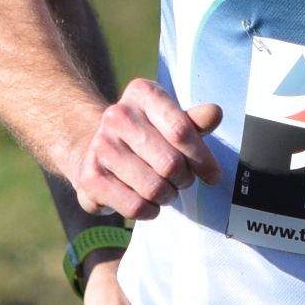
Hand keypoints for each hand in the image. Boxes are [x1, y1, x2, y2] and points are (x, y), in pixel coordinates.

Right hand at [70, 78, 221, 220]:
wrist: (96, 150)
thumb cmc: (146, 136)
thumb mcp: (172, 122)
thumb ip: (194, 122)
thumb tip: (215, 113)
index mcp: (142, 93)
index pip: (181, 131)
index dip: (203, 159)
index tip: (213, 176)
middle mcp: (117, 115)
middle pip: (170, 163)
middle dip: (184, 179)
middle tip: (182, 180)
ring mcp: (100, 146)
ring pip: (154, 189)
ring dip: (168, 196)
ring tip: (164, 189)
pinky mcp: (90, 177)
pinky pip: (135, 207)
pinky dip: (149, 211)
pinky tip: (148, 202)